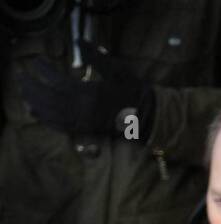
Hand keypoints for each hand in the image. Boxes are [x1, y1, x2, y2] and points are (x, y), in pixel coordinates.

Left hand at [20, 40, 154, 139]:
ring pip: (52, 114)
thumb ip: (96, 56)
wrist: (145, 118)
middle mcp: (82, 110)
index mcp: (89, 94)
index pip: (59, 82)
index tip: (37, 61)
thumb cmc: (131, 92)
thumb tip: (79, 42)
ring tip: (24, 94)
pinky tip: (36, 113)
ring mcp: (83, 122)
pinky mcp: (84, 130)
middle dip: (34, 88)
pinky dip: (46, 120)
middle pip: (50, 100)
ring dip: (35, 104)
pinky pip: (60, 127)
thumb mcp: (116, 70)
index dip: (45, 71)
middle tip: (21, 77)